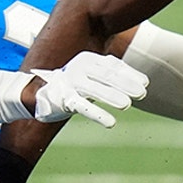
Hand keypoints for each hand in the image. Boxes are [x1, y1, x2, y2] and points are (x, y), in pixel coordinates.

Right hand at [30, 51, 147, 127]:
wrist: (38, 92)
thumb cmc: (72, 83)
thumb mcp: (90, 73)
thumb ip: (110, 74)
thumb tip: (141, 81)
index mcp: (88, 59)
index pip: (112, 65)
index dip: (130, 74)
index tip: (145, 83)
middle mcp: (79, 68)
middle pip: (107, 76)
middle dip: (126, 84)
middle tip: (142, 93)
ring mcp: (71, 83)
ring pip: (95, 90)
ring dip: (113, 97)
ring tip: (127, 105)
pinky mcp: (64, 99)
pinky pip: (83, 107)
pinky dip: (98, 114)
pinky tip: (111, 123)